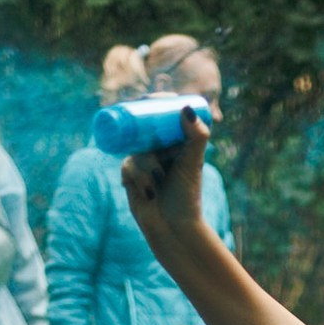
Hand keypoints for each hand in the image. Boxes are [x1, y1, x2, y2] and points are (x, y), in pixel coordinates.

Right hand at [119, 108, 210, 247]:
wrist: (173, 227)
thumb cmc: (187, 195)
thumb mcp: (193, 162)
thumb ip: (196, 136)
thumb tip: (185, 108)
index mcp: (177, 144)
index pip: (163, 116)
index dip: (156, 103)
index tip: (153, 98)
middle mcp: (161, 151)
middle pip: (145, 128)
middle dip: (142, 128)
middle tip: (147, 129)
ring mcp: (145, 164)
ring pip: (137, 152)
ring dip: (147, 168)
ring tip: (159, 183)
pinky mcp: (132, 178)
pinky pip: (127, 168)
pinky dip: (137, 178)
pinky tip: (147, 190)